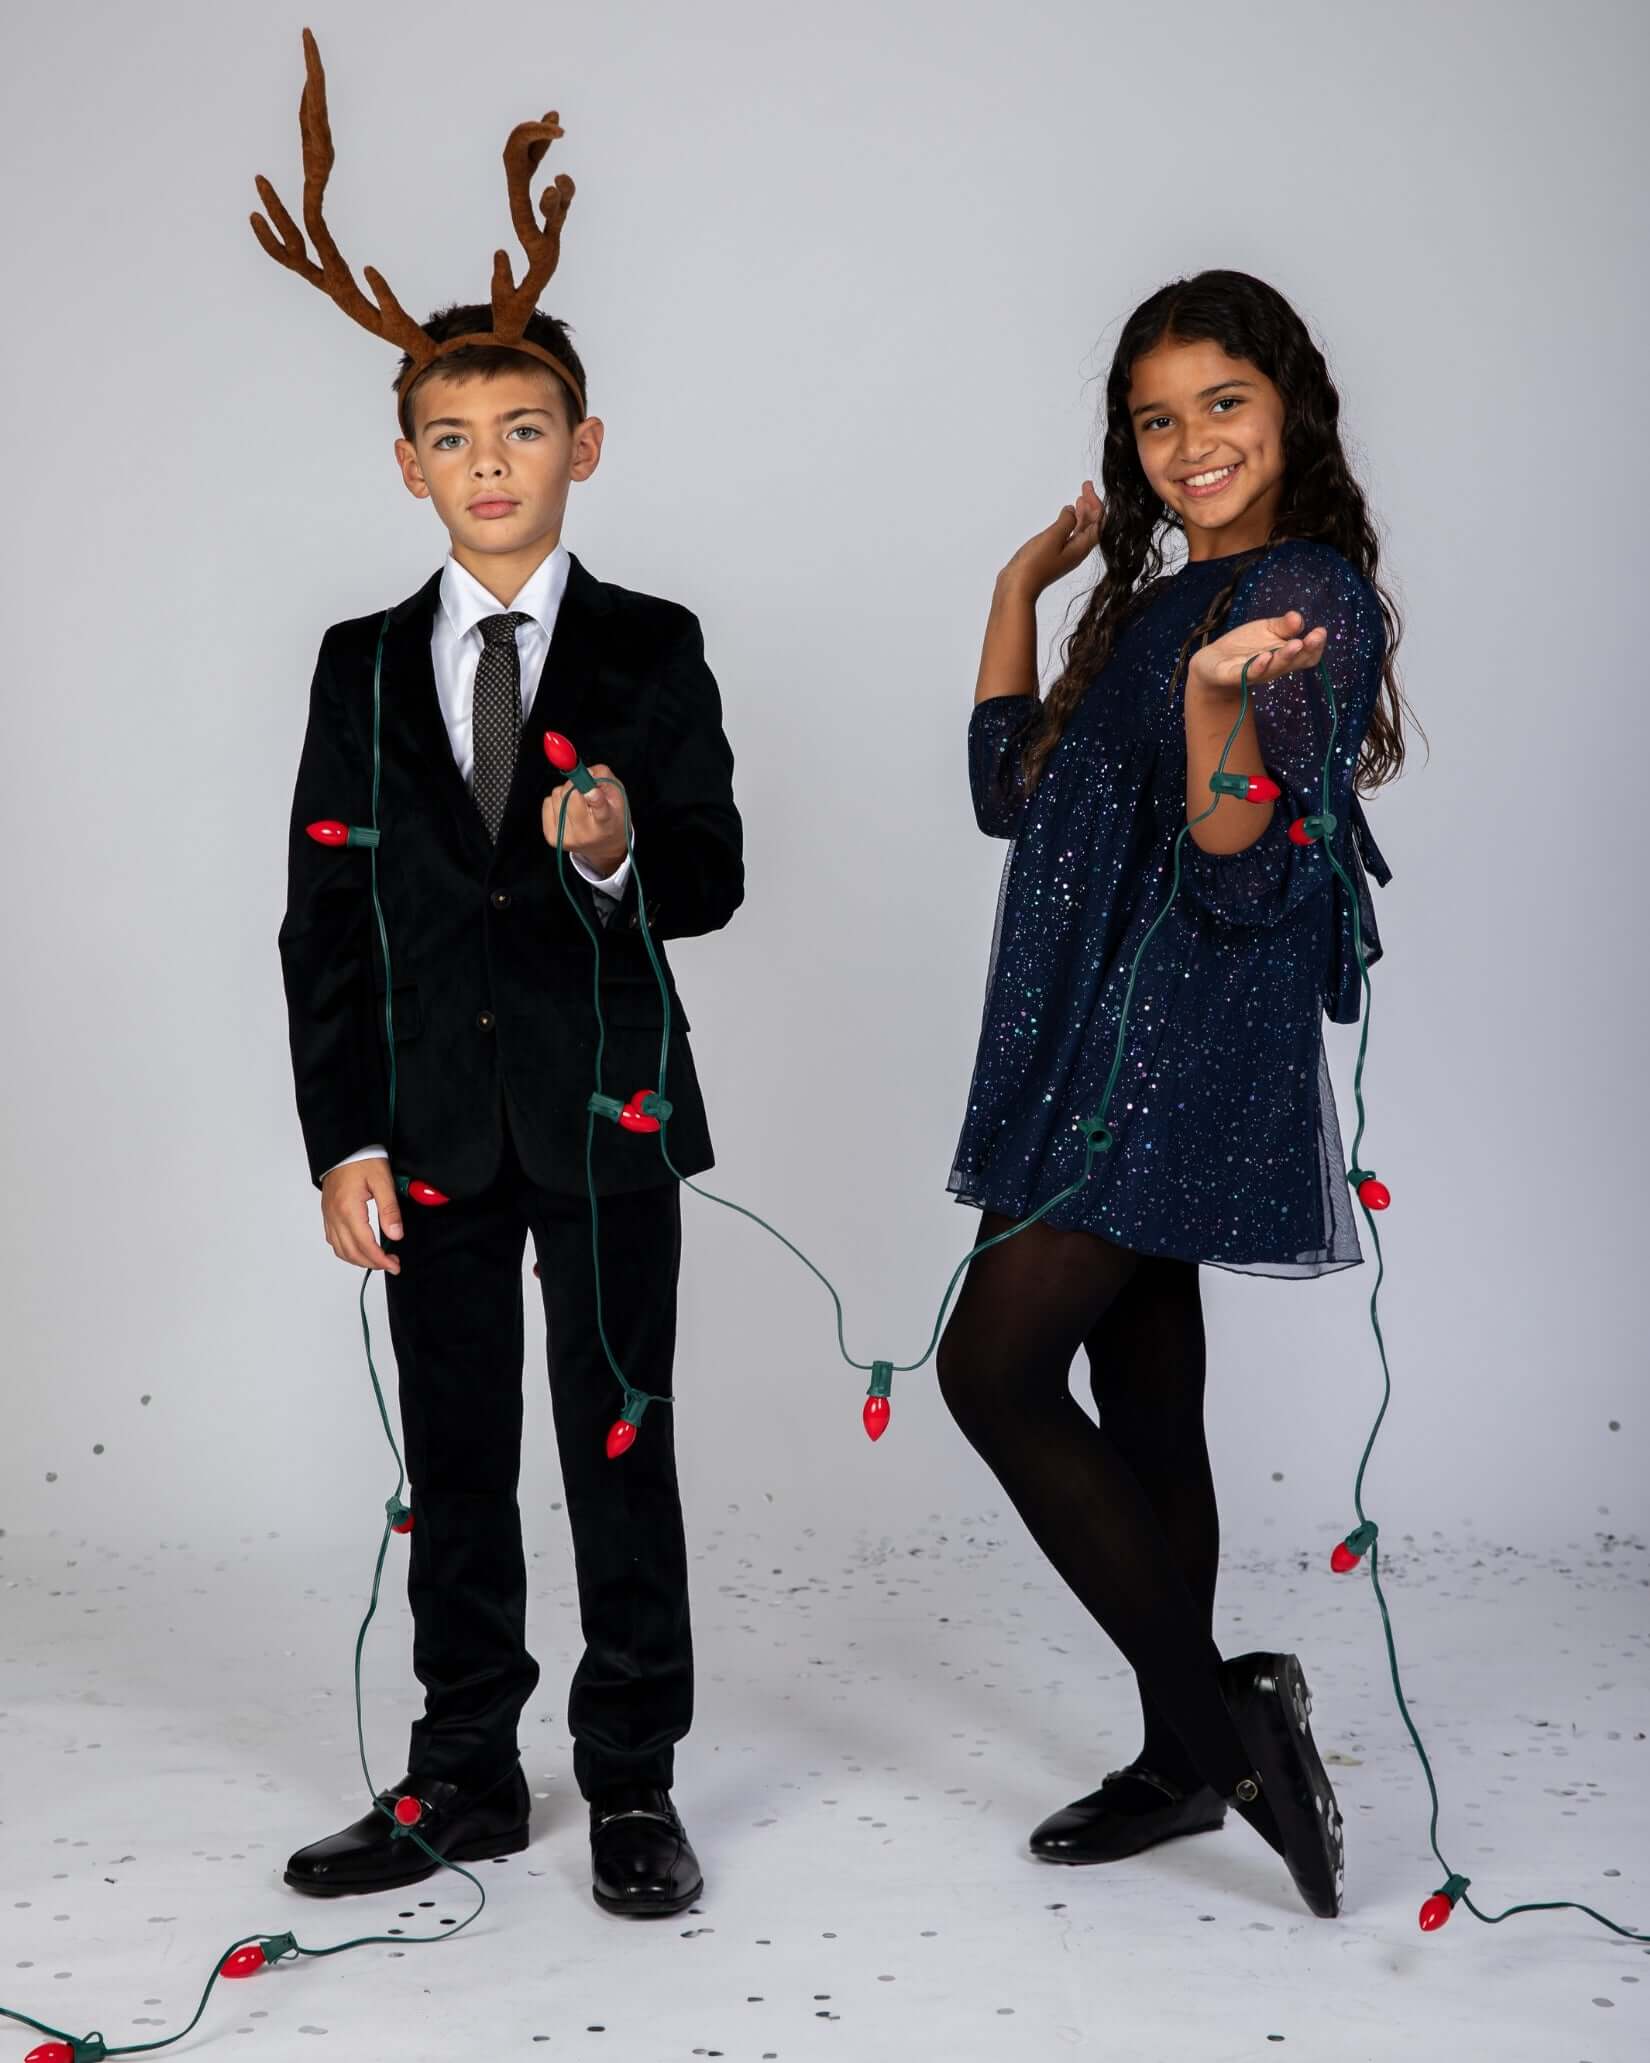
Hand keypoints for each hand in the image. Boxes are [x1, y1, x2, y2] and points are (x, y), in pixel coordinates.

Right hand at [320, 1155, 401, 1273]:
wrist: (344, 1148)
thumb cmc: (363, 1160)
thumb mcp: (383, 1181)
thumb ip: (389, 1210)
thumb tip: (395, 1235)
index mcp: (348, 1209)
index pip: (364, 1244)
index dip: (380, 1259)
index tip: (394, 1265)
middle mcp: (335, 1216)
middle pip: (351, 1252)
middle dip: (372, 1263)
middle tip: (391, 1264)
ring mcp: (329, 1215)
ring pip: (340, 1249)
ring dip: (358, 1260)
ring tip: (378, 1259)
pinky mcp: (328, 1213)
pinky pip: (333, 1240)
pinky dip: (347, 1250)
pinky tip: (360, 1249)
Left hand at [543, 763, 628, 872]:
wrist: (604, 847)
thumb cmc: (612, 816)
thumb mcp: (617, 795)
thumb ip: (603, 777)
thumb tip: (583, 771)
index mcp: (606, 824)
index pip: (600, 810)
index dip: (594, 798)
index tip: (592, 791)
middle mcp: (585, 833)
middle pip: (572, 795)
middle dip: (577, 785)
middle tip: (585, 790)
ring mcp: (566, 837)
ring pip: (557, 795)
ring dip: (567, 792)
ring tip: (578, 804)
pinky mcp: (552, 837)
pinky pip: (547, 802)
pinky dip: (557, 800)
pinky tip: (568, 810)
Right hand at [999, 481, 1102, 600]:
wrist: (1018, 587)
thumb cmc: (1035, 564)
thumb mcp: (1053, 537)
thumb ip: (1066, 521)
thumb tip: (1072, 511)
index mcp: (1081, 548)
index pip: (1098, 522)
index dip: (1096, 503)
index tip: (1087, 487)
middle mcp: (1076, 552)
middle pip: (1092, 526)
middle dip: (1091, 506)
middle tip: (1085, 487)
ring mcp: (1065, 554)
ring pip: (1080, 531)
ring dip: (1082, 514)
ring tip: (1079, 499)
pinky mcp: (1054, 556)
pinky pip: (1069, 536)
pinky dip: (1071, 523)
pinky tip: (1065, 517)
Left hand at [1187, 610, 1327, 700]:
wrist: (1213, 661)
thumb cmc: (1245, 646)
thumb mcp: (1267, 629)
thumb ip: (1284, 625)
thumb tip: (1298, 618)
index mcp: (1285, 655)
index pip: (1307, 655)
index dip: (1316, 646)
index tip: (1321, 631)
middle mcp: (1274, 667)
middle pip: (1295, 661)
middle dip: (1307, 649)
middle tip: (1315, 636)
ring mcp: (1256, 672)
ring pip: (1274, 667)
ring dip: (1286, 657)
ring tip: (1295, 644)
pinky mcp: (1234, 675)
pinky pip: (1249, 673)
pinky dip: (1258, 666)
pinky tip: (1265, 656)